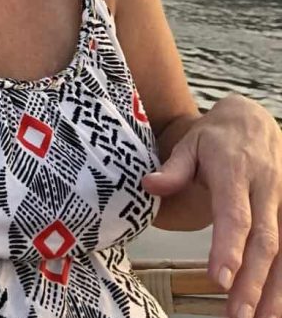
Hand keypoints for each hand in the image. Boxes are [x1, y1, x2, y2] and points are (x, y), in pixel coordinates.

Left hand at [143, 94, 281, 317]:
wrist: (254, 121)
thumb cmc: (216, 137)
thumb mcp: (190, 143)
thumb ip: (173, 168)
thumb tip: (149, 185)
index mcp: (236, 171)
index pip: (235, 215)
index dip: (229, 247)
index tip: (220, 278)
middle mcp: (267, 190)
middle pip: (264, 241)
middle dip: (253, 281)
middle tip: (237, 314)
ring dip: (274, 289)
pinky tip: (275, 306)